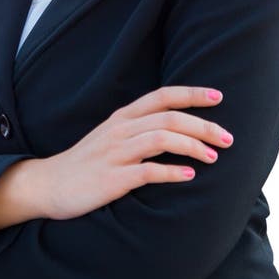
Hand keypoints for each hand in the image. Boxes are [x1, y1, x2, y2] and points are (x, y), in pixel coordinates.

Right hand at [41, 86, 232, 220]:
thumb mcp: (111, 136)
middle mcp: (121, 129)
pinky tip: (189, 176)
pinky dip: (172, 172)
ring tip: (215, 157)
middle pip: (169, 117)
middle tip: (228, 138)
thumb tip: (178, 128)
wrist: (49, 184)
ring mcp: (116, 153)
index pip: (162, 96)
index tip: (219, 97)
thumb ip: (139, 128)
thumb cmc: (87, 162)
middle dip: (203, 126)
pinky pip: (148, 171)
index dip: (192, 94)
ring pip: (162, 139)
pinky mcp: (113, 178)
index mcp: (122, 117)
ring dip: (193, 146)